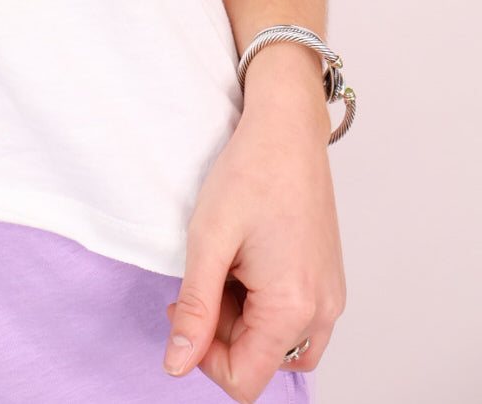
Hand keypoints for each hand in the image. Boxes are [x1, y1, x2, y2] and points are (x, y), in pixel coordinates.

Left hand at [162, 88, 344, 401]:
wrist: (287, 129)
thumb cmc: (250, 173)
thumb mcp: (208, 241)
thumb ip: (194, 310)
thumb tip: (176, 365)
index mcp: (294, 307)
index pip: (245, 381)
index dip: (204, 358)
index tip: (185, 311)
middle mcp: (323, 311)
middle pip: (261, 362)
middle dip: (224, 332)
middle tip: (206, 275)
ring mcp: (331, 297)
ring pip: (278, 344)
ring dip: (245, 321)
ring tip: (228, 268)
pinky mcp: (329, 282)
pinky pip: (296, 320)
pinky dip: (265, 306)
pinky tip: (248, 262)